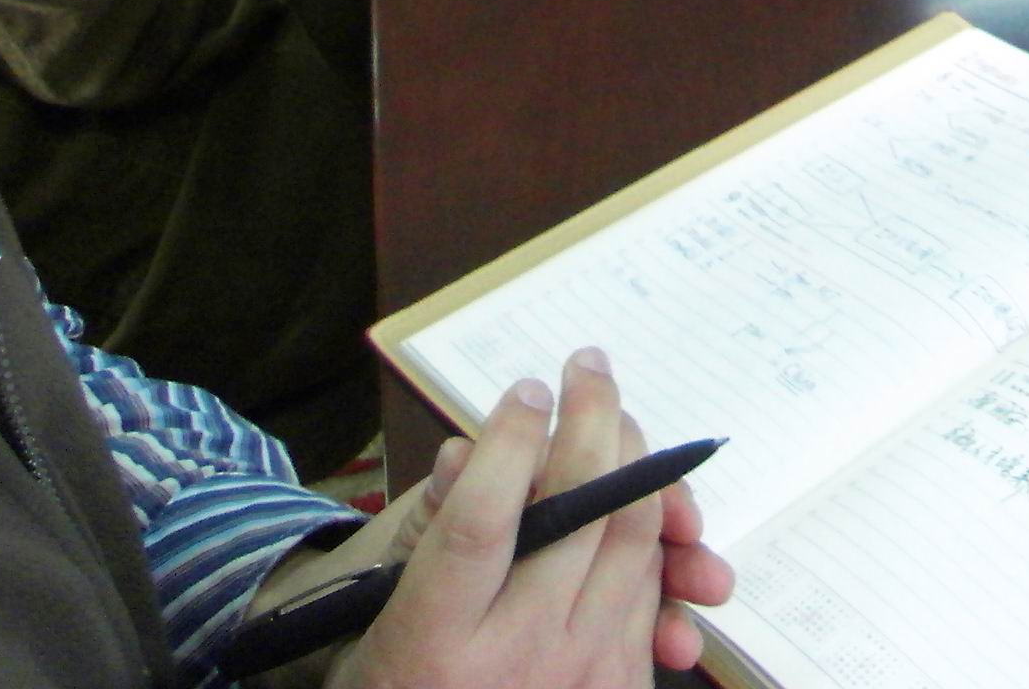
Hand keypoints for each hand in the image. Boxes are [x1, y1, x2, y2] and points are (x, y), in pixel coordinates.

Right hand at [318, 353, 732, 686]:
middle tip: (588, 370)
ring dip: (633, 460)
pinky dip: (648, 530)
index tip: (527, 388)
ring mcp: (577, 673)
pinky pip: (651, 585)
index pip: (482, 520)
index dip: (510, 442)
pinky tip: (633, 494)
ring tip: (612, 420)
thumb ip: (425, 530)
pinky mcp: (619, 685)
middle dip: (594, 419)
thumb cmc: (397, 677)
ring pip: (632, 540)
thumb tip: (463, 453)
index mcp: (434, 639)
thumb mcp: (377, 614)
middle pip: (581, 513)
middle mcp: (515, 655)